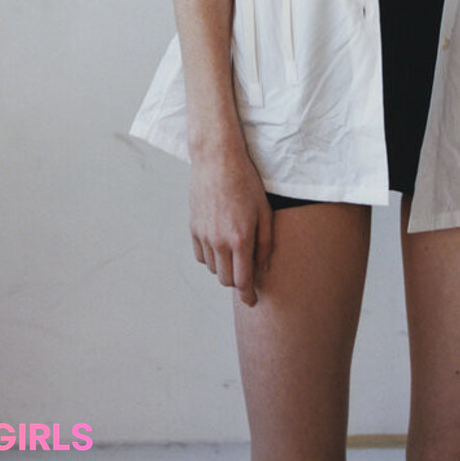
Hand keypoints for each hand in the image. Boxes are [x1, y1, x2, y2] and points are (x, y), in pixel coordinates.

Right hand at [188, 146, 272, 306]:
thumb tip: (263, 269)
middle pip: (226, 279)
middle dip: (237, 281)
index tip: (252, 301)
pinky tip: (220, 246)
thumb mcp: (265, 210)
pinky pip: (201, 256)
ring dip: (225, 268)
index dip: (248, 295)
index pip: (242, 280)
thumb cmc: (246, 182)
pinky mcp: (193, 228)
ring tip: (235, 254)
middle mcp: (219, 241)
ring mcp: (204, 235)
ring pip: (213, 268)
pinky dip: (211, 257)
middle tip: (247, 274)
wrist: (217, 159)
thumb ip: (266, 243)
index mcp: (240, 238)